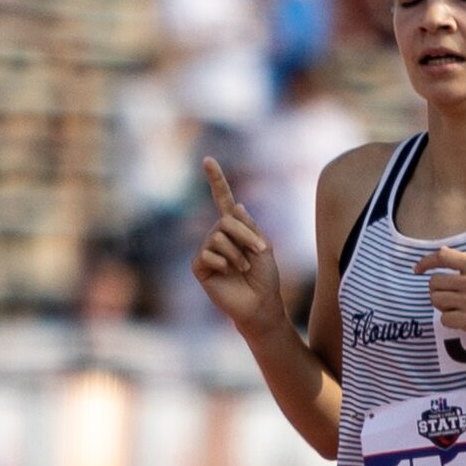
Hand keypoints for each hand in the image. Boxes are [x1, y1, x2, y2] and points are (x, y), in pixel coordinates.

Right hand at [190, 159, 283, 337]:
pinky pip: (207, 254)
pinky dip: (223, 264)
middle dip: (246, 235)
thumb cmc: (265, 278)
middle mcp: (218, 236)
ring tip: (243, 269)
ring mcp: (207, 251)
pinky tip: (228, 274)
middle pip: (226, 221)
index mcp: (235, 228)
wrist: (261, 305)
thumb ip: (249, 226)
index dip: (216, 180)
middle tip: (260, 252)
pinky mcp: (200, 267)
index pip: (222, 199)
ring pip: (217, 237)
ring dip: (237, 253)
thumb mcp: (263, 246)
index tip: (207, 160)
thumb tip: (235, 205)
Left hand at [414, 247, 465, 356]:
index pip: (443, 256)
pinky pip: (444, 319)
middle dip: (438, 293)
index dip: (426, 262)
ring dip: (443, 309)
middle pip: (434, 283)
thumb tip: (443, 257)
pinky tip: (464, 323)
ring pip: (436, 301)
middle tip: (452, 302)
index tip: (418, 270)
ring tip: (460, 312)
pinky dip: (450, 323)